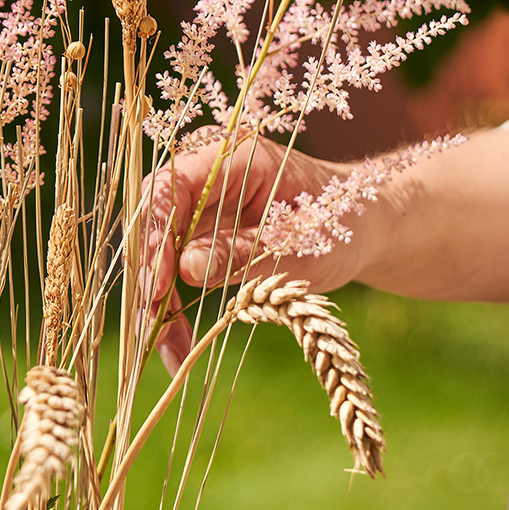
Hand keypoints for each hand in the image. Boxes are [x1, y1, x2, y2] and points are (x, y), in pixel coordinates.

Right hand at [146, 136, 352, 372]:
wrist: (358, 228)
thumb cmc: (336, 224)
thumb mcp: (295, 244)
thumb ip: (240, 252)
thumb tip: (185, 269)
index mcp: (232, 157)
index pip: (170, 187)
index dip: (155, 234)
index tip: (158, 284)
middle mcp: (205, 175)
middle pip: (154, 224)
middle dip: (150, 279)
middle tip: (156, 330)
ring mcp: (198, 206)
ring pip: (157, 254)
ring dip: (158, 304)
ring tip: (170, 352)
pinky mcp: (198, 234)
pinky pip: (172, 270)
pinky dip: (175, 308)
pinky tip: (179, 346)